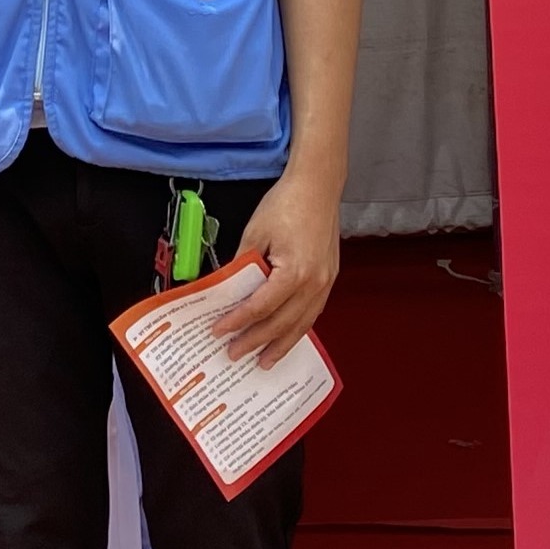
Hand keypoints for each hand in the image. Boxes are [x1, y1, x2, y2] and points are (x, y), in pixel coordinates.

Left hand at [214, 172, 339, 365]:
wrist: (318, 186)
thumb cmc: (287, 204)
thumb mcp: (254, 233)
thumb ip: (242, 265)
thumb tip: (227, 289)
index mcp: (294, 272)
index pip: (260, 307)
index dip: (238, 322)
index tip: (220, 331)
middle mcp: (314, 283)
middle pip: (281, 322)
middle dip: (256, 341)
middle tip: (235, 354)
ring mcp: (325, 282)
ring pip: (302, 324)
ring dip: (281, 344)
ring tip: (264, 361)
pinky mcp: (329, 278)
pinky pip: (313, 312)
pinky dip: (298, 328)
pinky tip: (287, 336)